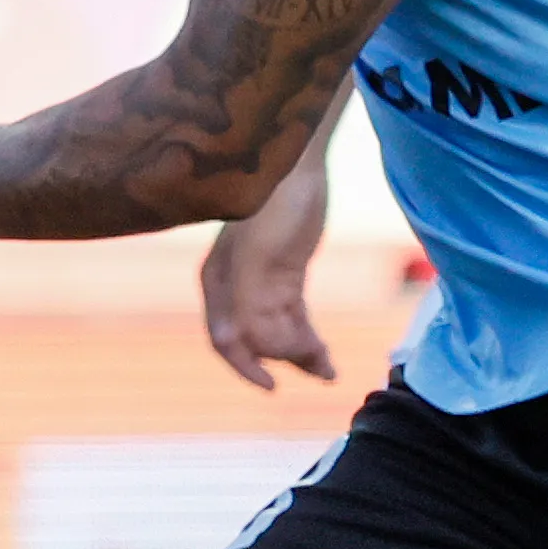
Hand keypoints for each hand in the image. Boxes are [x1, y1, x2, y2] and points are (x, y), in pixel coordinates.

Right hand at [201, 154, 335, 390]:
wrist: (296, 160)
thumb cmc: (273, 202)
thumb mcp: (259, 255)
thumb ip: (249, 303)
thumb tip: (251, 348)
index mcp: (217, 283)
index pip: (225, 340)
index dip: (247, 368)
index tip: (274, 387)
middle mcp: (232, 288)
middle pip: (256, 341)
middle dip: (285, 360)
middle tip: (324, 369)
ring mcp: (258, 281)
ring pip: (277, 333)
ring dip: (301, 353)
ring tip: (330, 370)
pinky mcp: (284, 274)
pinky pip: (292, 318)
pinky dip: (307, 337)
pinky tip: (324, 354)